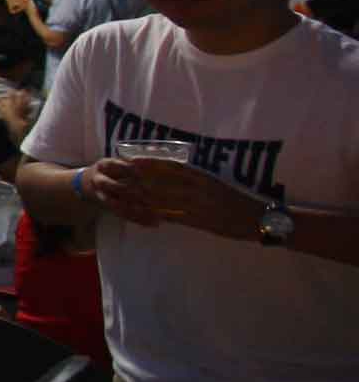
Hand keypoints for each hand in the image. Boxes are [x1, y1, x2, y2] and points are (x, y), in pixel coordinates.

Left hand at [88, 154, 256, 235]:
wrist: (260, 218)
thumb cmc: (239, 200)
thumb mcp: (217, 184)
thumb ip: (197, 180)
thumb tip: (175, 173)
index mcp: (204, 177)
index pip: (173, 168)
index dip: (151, 164)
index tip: (134, 160)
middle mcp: (200, 189)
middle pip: (164, 182)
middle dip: (141, 180)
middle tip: (121, 177)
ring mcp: (200, 206)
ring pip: (166, 200)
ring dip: (145, 197)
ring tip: (127, 194)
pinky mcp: (202, 221)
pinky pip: (176, 217)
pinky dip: (160, 215)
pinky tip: (146, 214)